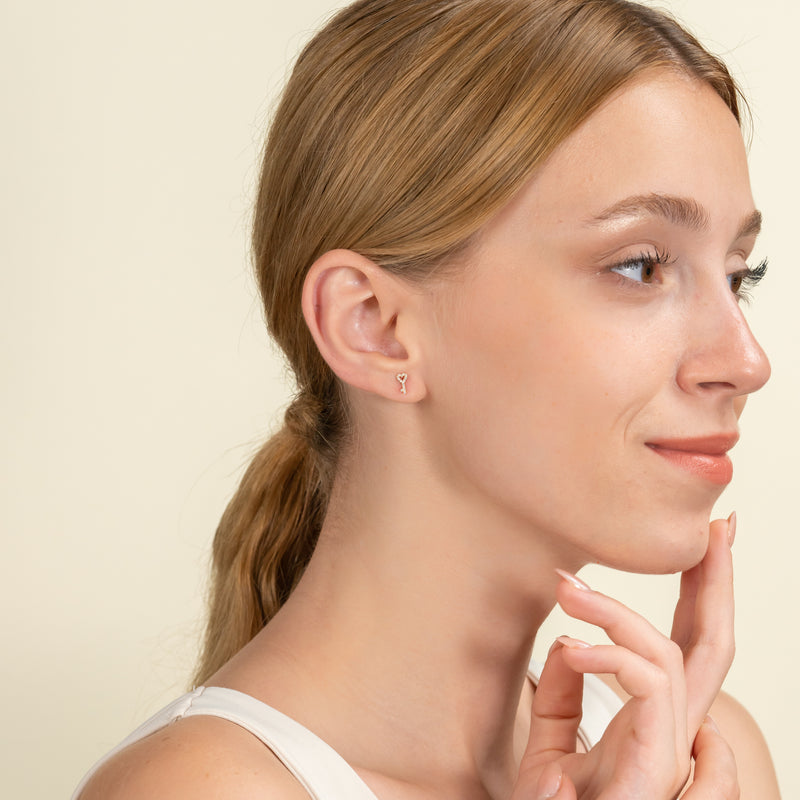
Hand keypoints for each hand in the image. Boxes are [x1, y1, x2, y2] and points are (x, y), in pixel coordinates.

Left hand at [511, 517, 734, 798]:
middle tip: (721, 526)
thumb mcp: (548, 734)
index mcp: (651, 718)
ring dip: (618, 609)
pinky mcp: (652, 767)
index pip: (688, 646)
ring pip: (671, 655)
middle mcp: (671, 730)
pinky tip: (573, 646)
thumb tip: (571, 642)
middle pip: (710, 644)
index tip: (708, 543)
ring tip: (564, 587)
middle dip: (718, 581)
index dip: (703, 594)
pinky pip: (649, 687)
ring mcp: (668, 749)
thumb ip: (563, 688)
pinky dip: (612, 654)